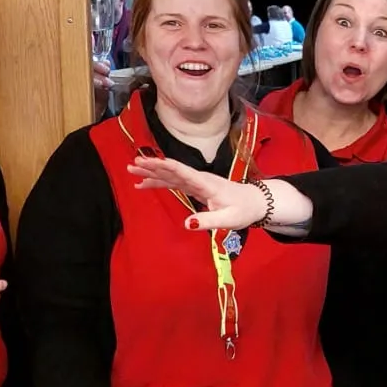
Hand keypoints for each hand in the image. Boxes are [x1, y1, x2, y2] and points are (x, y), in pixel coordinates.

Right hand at [129, 157, 312, 232]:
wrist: (254, 202)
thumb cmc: (243, 210)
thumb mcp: (229, 220)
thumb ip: (208, 221)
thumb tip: (186, 224)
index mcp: (207, 184)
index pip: (184, 172)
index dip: (167, 166)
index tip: (150, 162)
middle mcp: (199, 179)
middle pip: (173, 170)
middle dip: (153, 167)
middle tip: (133, 164)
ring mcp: (196, 182)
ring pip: (171, 175)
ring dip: (152, 172)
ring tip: (132, 170)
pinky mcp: (194, 186)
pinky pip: (173, 182)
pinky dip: (158, 182)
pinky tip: (143, 184)